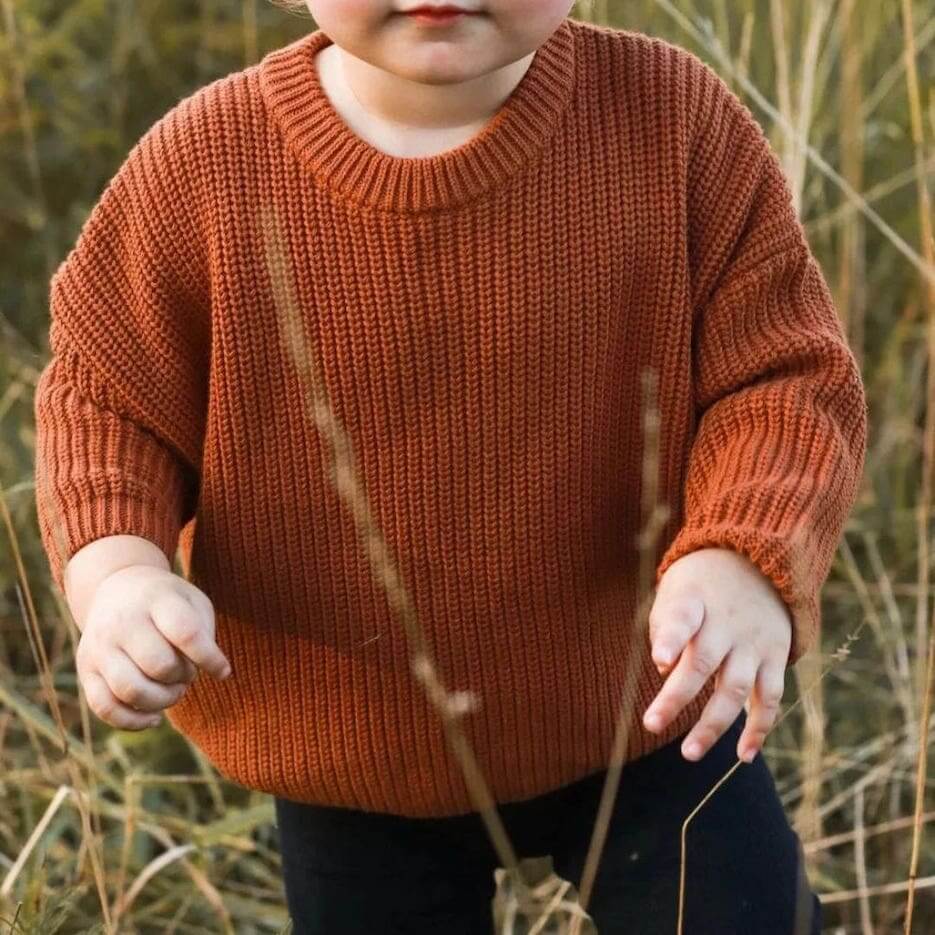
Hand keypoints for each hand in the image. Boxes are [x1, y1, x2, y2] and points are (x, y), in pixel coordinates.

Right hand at [75, 564, 230, 730]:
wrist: (118, 589)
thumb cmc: (167, 602)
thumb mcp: (193, 602)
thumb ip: (204, 635)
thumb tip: (218, 674)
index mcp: (155, 598)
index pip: (186, 633)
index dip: (210, 659)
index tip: (224, 672)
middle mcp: (121, 621)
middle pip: (159, 666)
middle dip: (184, 677)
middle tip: (188, 673)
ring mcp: (99, 647)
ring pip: (131, 691)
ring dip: (163, 701)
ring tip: (174, 690)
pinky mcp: (85, 670)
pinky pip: (105, 708)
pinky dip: (133, 721)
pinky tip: (154, 717)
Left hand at [642, 547, 791, 763]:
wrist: (758, 561)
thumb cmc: (701, 584)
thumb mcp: (677, 589)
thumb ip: (666, 626)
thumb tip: (665, 669)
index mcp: (695, 600)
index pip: (682, 618)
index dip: (670, 639)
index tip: (659, 660)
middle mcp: (727, 623)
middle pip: (702, 663)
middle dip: (677, 697)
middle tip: (651, 725)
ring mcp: (753, 642)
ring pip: (735, 689)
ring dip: (713, 724)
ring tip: (689, 753)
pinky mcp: (776, 657)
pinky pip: (769, 697)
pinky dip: (759, 728)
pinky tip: (743, 755)